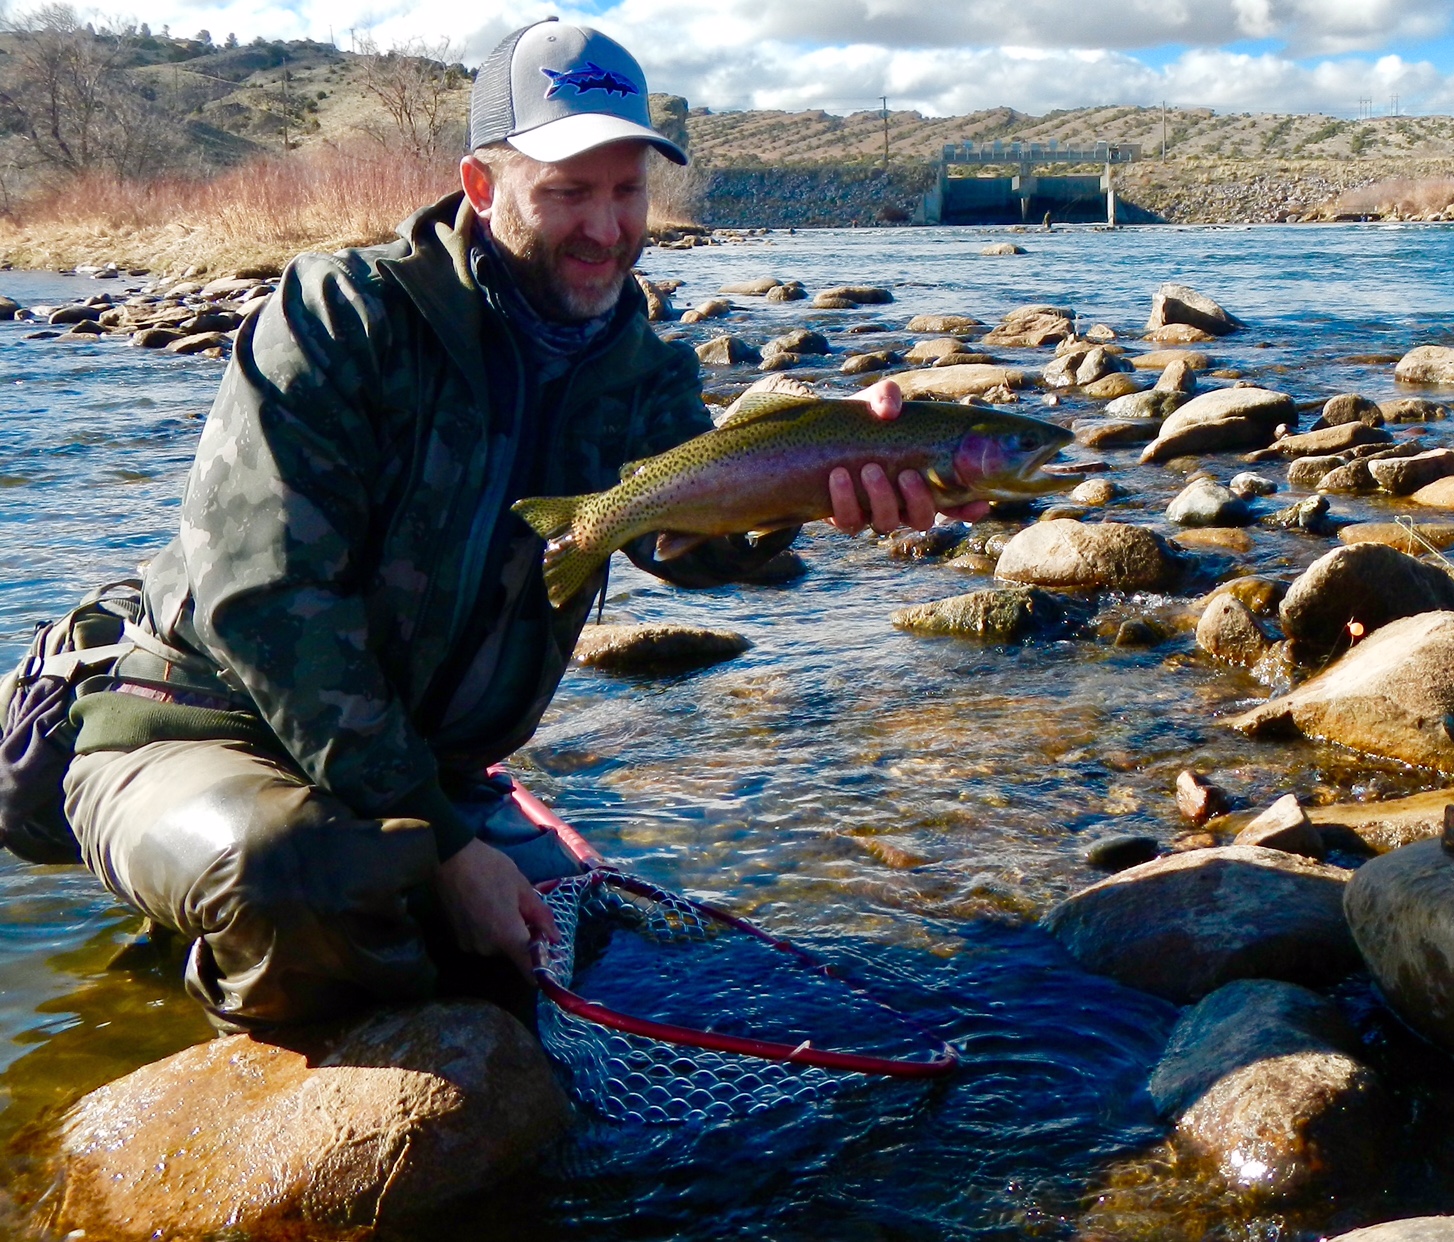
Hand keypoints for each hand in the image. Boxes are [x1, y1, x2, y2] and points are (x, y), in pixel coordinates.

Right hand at [433, 838, 557, 979]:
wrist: (451, 858)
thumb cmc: (491, 868)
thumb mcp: (522, 887)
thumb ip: (540, 916)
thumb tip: (555, 938)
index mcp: (507, 936)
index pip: (529, 970)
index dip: (542, 970)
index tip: (550, 959)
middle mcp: (487, 948)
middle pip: (513, 952)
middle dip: (521, 935)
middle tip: (520, 908)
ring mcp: (469, 945)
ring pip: (496, 945)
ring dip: (503, 931)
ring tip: (498, 903)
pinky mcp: (457, 938)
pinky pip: (481, 939)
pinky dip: (487, 929)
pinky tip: (483, 906)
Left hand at [829, 380, 990, 532]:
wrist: (824, 434)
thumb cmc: (863, 420)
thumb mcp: (877, 402)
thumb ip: (887, 395)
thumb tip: (889, 411)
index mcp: (924, 482)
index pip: (956, 506)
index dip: (970, 510)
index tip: (979, 501)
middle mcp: (904, 505)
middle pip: (922, 519)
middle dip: (917, 500)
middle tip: (906, 474)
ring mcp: (875, 513)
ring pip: (887, 523)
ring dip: (881, 499)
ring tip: (870, 470)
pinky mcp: (846, 517)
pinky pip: (849, 522)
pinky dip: (844, 501)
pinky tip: (839, 476)